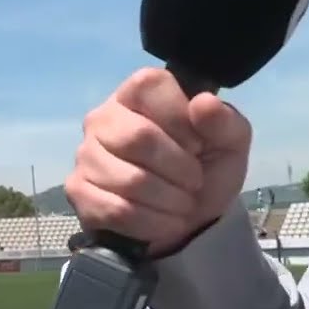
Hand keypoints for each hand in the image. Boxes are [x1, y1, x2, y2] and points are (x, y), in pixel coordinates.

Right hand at [64, 67, 251, 255]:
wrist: (188, 219)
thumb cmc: (205, 169)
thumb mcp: (230, 144)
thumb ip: (224, 122)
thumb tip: (202, 103)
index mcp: (136, 94)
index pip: (149, 86)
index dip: (181, 118)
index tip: (198, 143)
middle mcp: (102, 118)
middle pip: (137, 137)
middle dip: (178, 168)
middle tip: (193, 180)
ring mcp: (85, 155)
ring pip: (129, 179)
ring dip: (168, 200)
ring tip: (181, 203)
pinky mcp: (77, 190)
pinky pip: (115, 209)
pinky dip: (151, 222)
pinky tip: (163, 220)